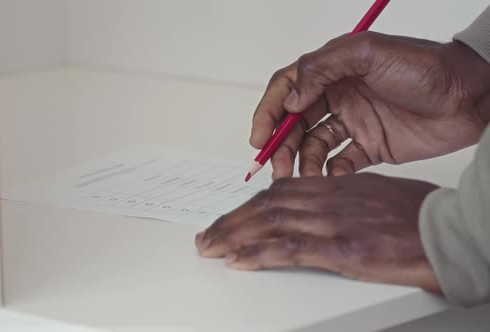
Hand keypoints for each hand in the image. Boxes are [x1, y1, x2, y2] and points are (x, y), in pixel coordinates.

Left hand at [195, 173, 441, 292]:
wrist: (447, 232)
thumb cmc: (417, 214)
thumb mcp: (372, 196)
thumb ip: (340, 201)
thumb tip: (318, 210)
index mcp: (334, 187)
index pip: (279, 192)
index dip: (248, 204)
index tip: (231, 215)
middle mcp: (327, 201)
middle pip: (266, 206)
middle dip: (231, 221)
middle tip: (207, 234)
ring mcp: (332, 223)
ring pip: (269, 224)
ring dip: (232, 235)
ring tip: (209, 246)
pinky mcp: (342, 249)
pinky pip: (289, 249)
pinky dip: (258, 254)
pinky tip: (237, 260)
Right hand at [251, 32, 489, 178]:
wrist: (471, 97)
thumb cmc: (424, 67)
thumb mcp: (369, 53)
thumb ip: (322, 68)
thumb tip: (289, 98)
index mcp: (332, 71)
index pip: (286, 90)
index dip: (268, 113)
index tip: (259, 138)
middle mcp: (337, 97)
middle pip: (294, 124)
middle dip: (280, 146)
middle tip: (276, 169)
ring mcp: (352, 123)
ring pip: (313, 147)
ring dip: (301, 163)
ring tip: (300, 179)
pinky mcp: (369, 147)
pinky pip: (339, 163)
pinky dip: (330, 174)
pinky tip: (329, 179)